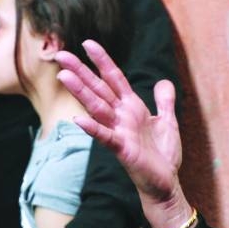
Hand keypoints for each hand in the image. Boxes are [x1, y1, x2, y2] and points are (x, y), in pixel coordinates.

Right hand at [55, 40, 191, 227]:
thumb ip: (164, 102)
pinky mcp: (122, 150)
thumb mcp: (168, 122)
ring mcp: (120, 132)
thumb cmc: (163, 155)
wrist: (165, 184)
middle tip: (60, 54)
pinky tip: (78, 120)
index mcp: (132, 108)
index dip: (102, 61)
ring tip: (64, 75)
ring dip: (81, 92)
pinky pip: (105, 137)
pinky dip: (93, 128)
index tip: (87, 43)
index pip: (114, 79)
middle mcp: (122, 117)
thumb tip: (163, 81)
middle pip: (99, 89)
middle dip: (81, 71)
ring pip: (97, 108)